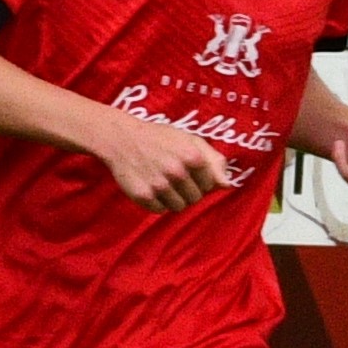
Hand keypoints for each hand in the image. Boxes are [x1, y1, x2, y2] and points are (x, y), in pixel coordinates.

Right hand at [89, 108, 234, 212]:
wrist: (120, 137)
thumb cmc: (160, 139)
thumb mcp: (190, 140)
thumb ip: (214, 161)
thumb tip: (228, 186)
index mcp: (192, 157)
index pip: (209, 185)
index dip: (200, 180)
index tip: (188, 170)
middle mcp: (176, 172)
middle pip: (196, 198)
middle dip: (188, 190)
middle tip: (173, 176)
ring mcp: (159, 185)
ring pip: (179, 207)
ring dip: (173, 198)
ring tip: (163, 181)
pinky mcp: (143, 196)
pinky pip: (161, 210)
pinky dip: (157, 202)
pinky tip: (151, 186)